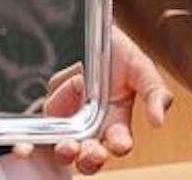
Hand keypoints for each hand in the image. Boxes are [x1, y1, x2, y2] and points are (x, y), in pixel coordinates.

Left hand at [24, 27, 176, 172]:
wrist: (91, 32)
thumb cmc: (120, 54)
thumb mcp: (142, 68)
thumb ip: (154, 93)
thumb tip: (158, 121)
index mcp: (117, 123)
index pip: (119, 142)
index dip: (119, 144)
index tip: (120, 142)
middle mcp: (93, 128)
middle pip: (90, 156)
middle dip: (90, 158)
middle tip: (90, 152)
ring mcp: (69, 123)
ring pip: (65, 149)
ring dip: (65, 152)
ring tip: (67, 146)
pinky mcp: (49, 114)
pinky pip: (40, 131)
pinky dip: (33, 141)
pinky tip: (32, 137)